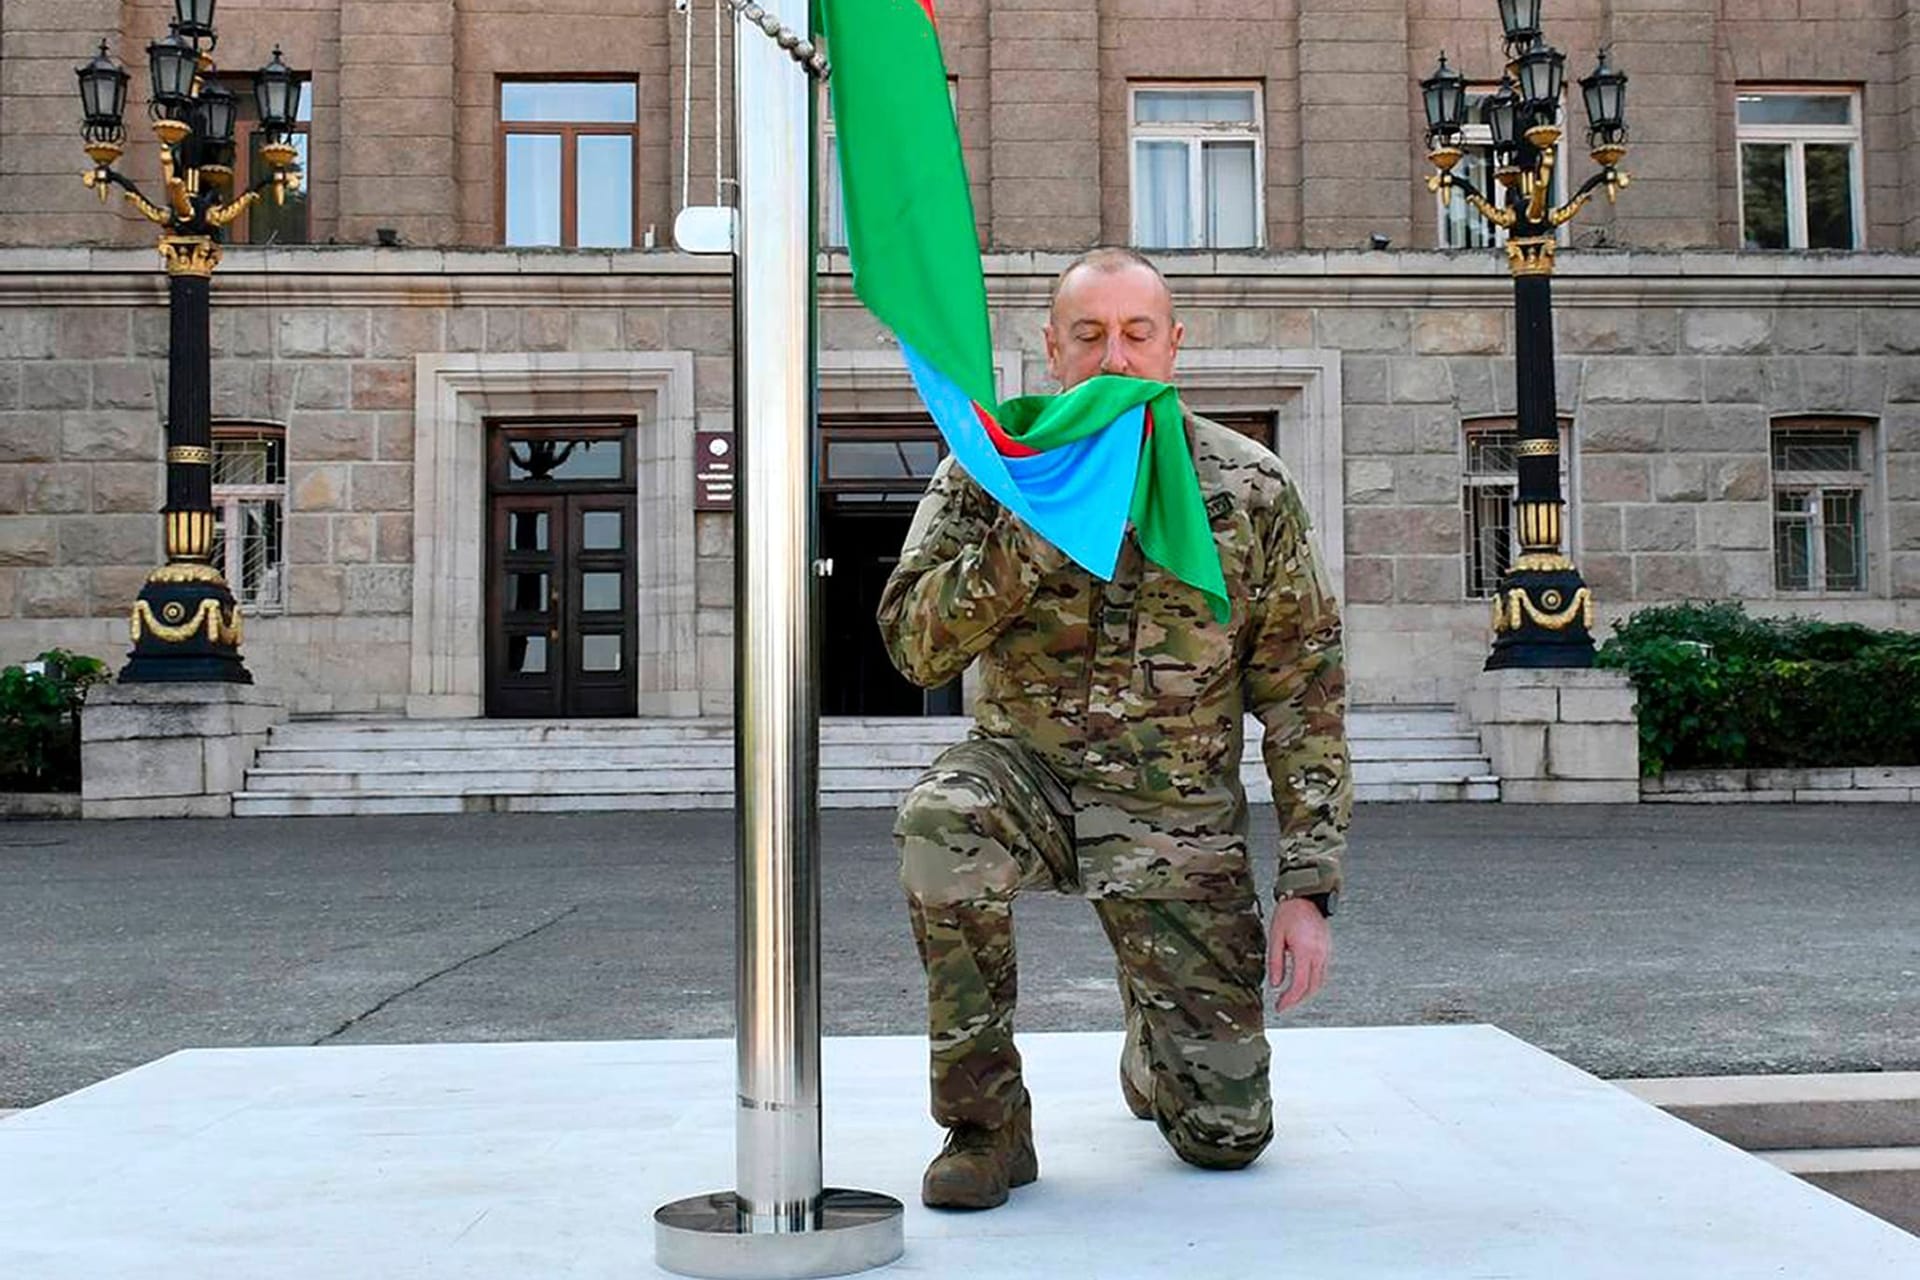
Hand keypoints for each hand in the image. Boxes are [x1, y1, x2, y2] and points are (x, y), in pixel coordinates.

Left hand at [1268, 897, 1331, 1013]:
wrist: (1307, 897)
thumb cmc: (1290, 912)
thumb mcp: (1275, 936)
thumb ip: (1275, 962)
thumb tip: (1275, 983)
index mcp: (1305, 950)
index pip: (1299, 984)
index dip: (1289, 999)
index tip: (1280, 1006)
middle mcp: (1319, 953)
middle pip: (1312, 987)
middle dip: (1298, 1000)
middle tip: (1284, 1004)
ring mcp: (1326, 952)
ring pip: (1320, 982)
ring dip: (1306, 993)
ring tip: (1292, 996)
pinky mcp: (1327, 949)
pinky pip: (1322, 972)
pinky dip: (1313, 982)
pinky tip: (1303, 982)